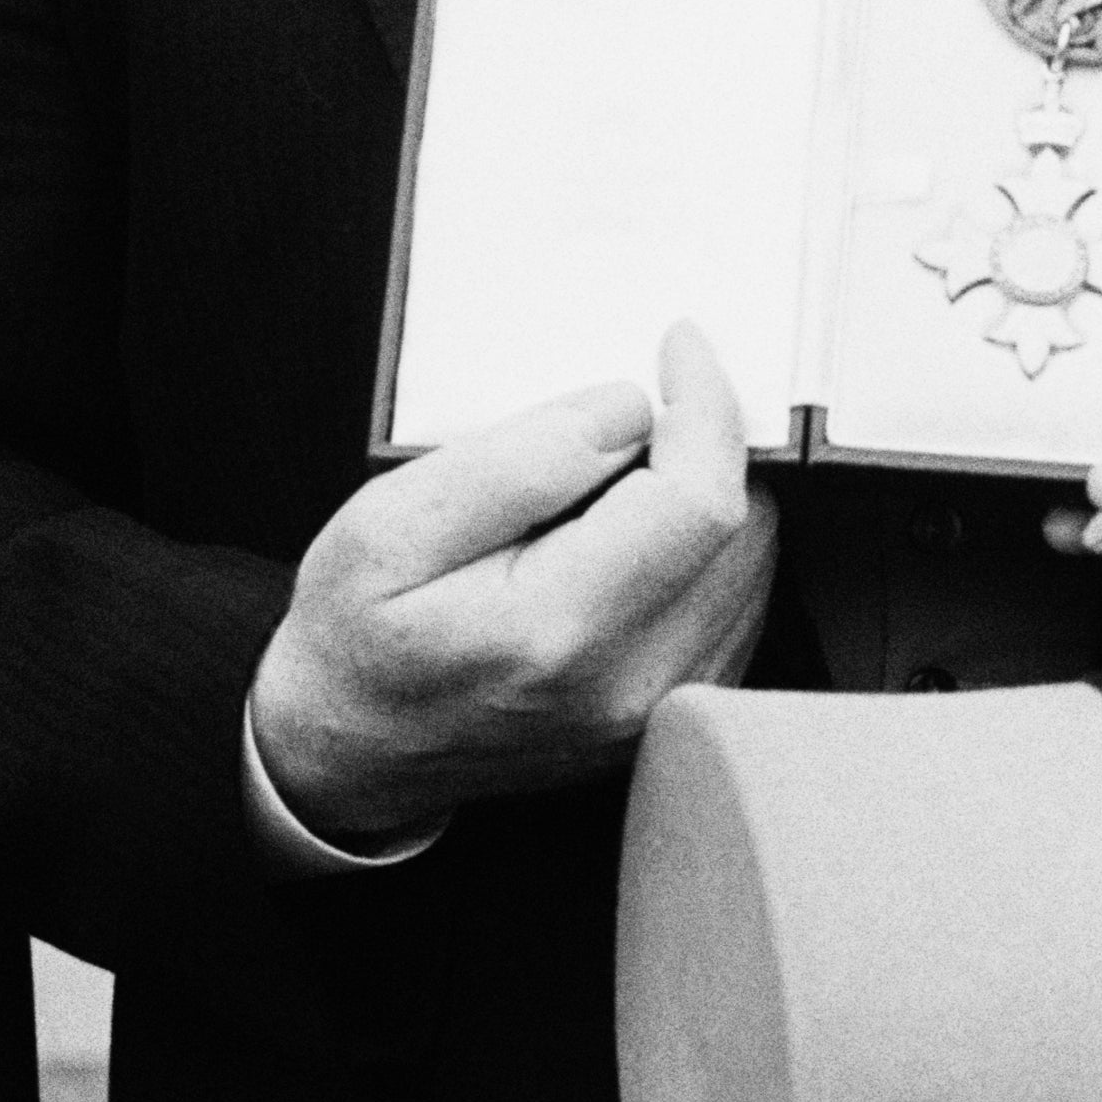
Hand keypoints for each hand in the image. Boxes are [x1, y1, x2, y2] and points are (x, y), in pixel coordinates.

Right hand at [247, 320, 781, 842]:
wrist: (351, 752)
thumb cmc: (357, 636)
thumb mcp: (390, 523)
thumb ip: (515, 462)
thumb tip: (627, 412)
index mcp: (554, 629)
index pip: (697, 501)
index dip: (706, 406)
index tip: (679, 350)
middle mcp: (625, 684)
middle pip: (742, 529)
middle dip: (702, 447)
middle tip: (630, 418)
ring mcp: (653, 713)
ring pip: (750, 567)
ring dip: (705, 497)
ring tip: (614, 486)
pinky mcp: (666, 718)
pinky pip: (734, 609)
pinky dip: (700, 551)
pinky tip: (628, 539)